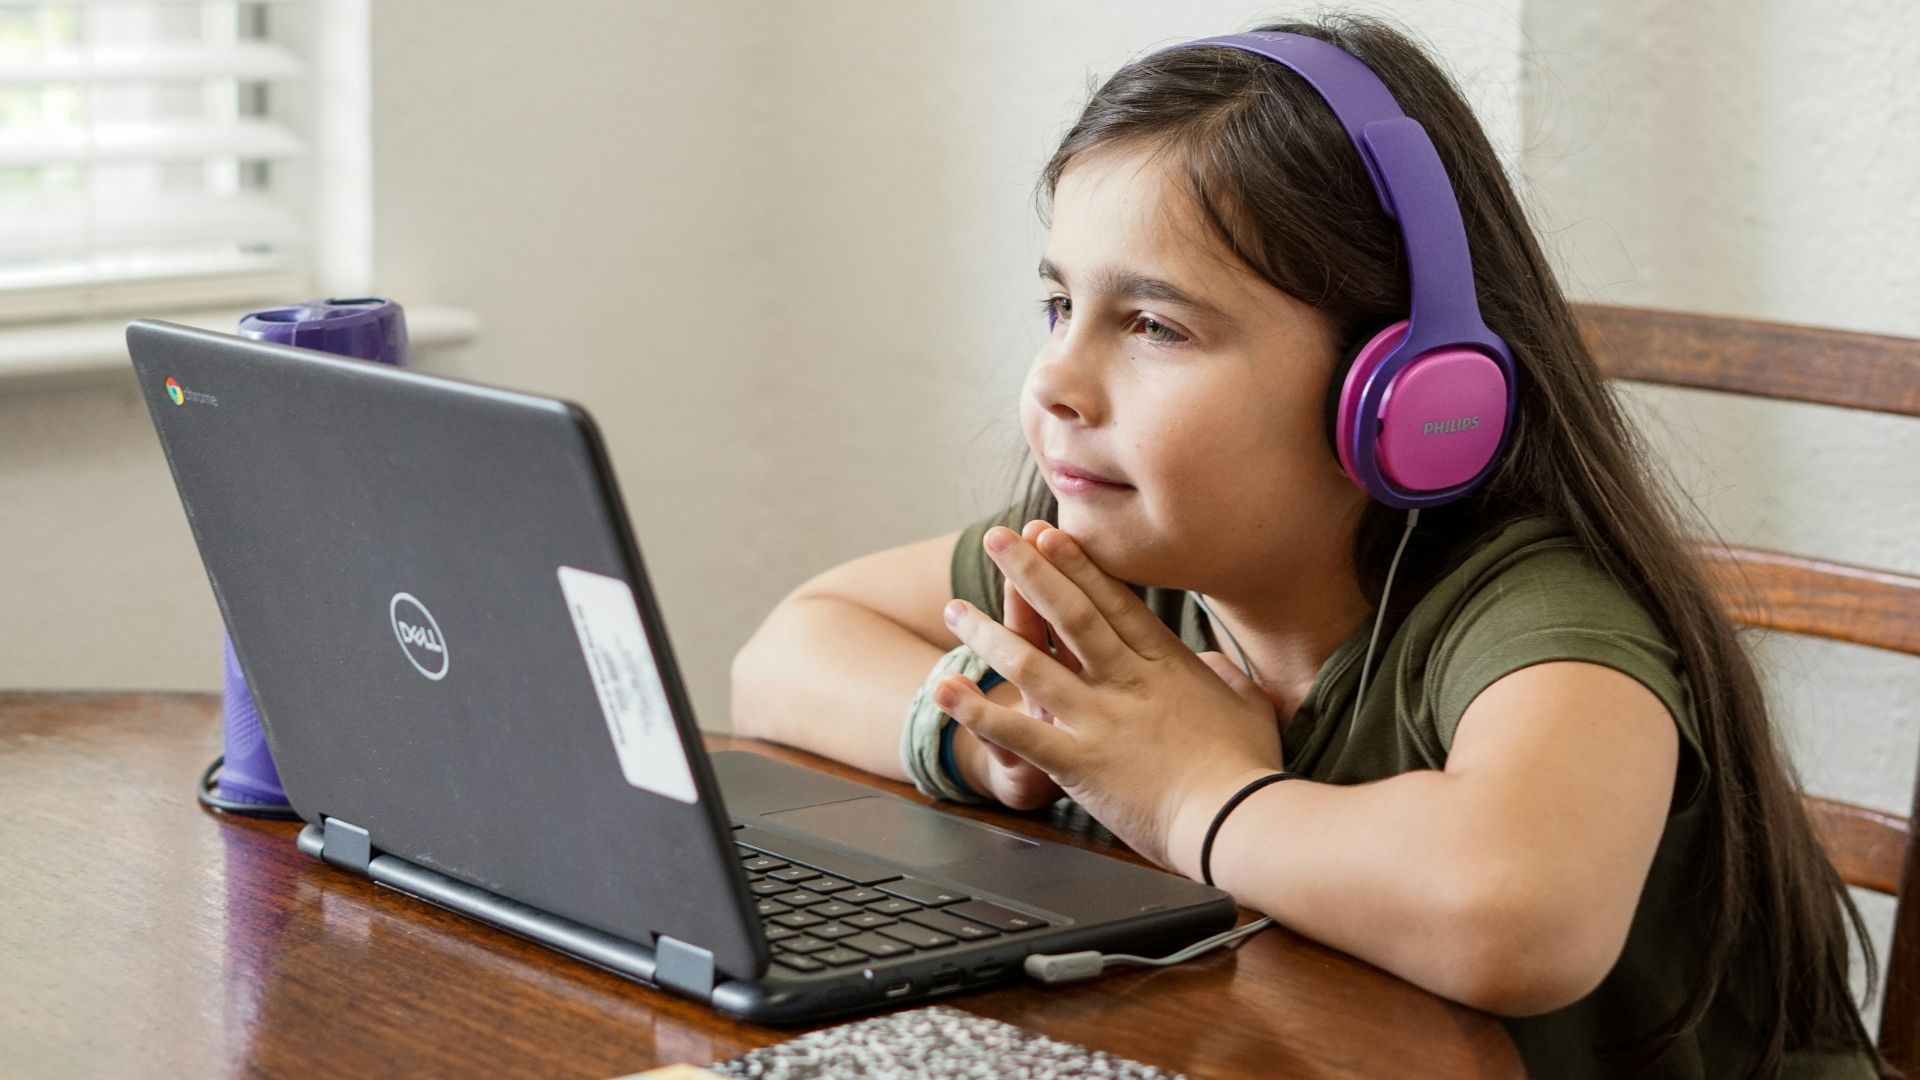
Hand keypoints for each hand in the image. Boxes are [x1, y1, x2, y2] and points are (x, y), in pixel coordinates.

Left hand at [936, 523, 1285, 873]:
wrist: (1236, 819)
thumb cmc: (1249, 768)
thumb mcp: (1249, 705)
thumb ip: (1225, 676)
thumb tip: (1211, 662)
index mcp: (1165, 665)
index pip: (1113, 602)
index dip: (1077, 565)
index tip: (1050, 533)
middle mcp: (1125, 682)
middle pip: (1069, 614)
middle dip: (1029, 571)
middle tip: (997, 539)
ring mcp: (1099, 719)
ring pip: (1032, 663)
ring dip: (988, 634)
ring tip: (956, 609)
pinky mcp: (1079, 762)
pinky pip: (1018, 731)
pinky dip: (977, 712)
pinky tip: (944, 690)